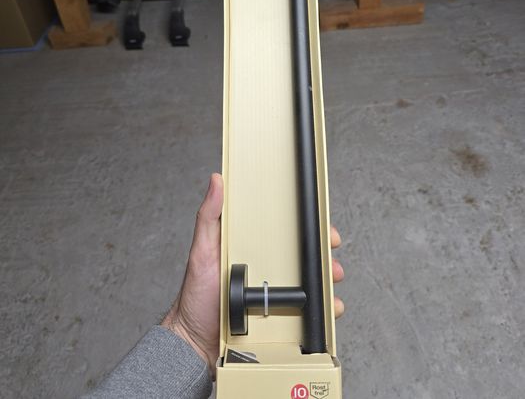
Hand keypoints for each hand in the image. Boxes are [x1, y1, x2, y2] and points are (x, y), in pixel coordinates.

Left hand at [162, 173, 344, 375]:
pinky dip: (323, 310)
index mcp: (251, 247)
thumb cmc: (195, 297)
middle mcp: (267, 269)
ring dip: (327, 280)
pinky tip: (328, 309)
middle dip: (323, 252)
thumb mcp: (201, 252)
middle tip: (330, 253)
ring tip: (331, 280)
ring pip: (311, 283)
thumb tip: (216, 181)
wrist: (195, 343)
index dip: (305, 223)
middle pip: (304, 255)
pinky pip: (309, 313)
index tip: (320, 220)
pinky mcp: (280, 319)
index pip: (283, 229)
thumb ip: (208, 217)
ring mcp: (275, 294)